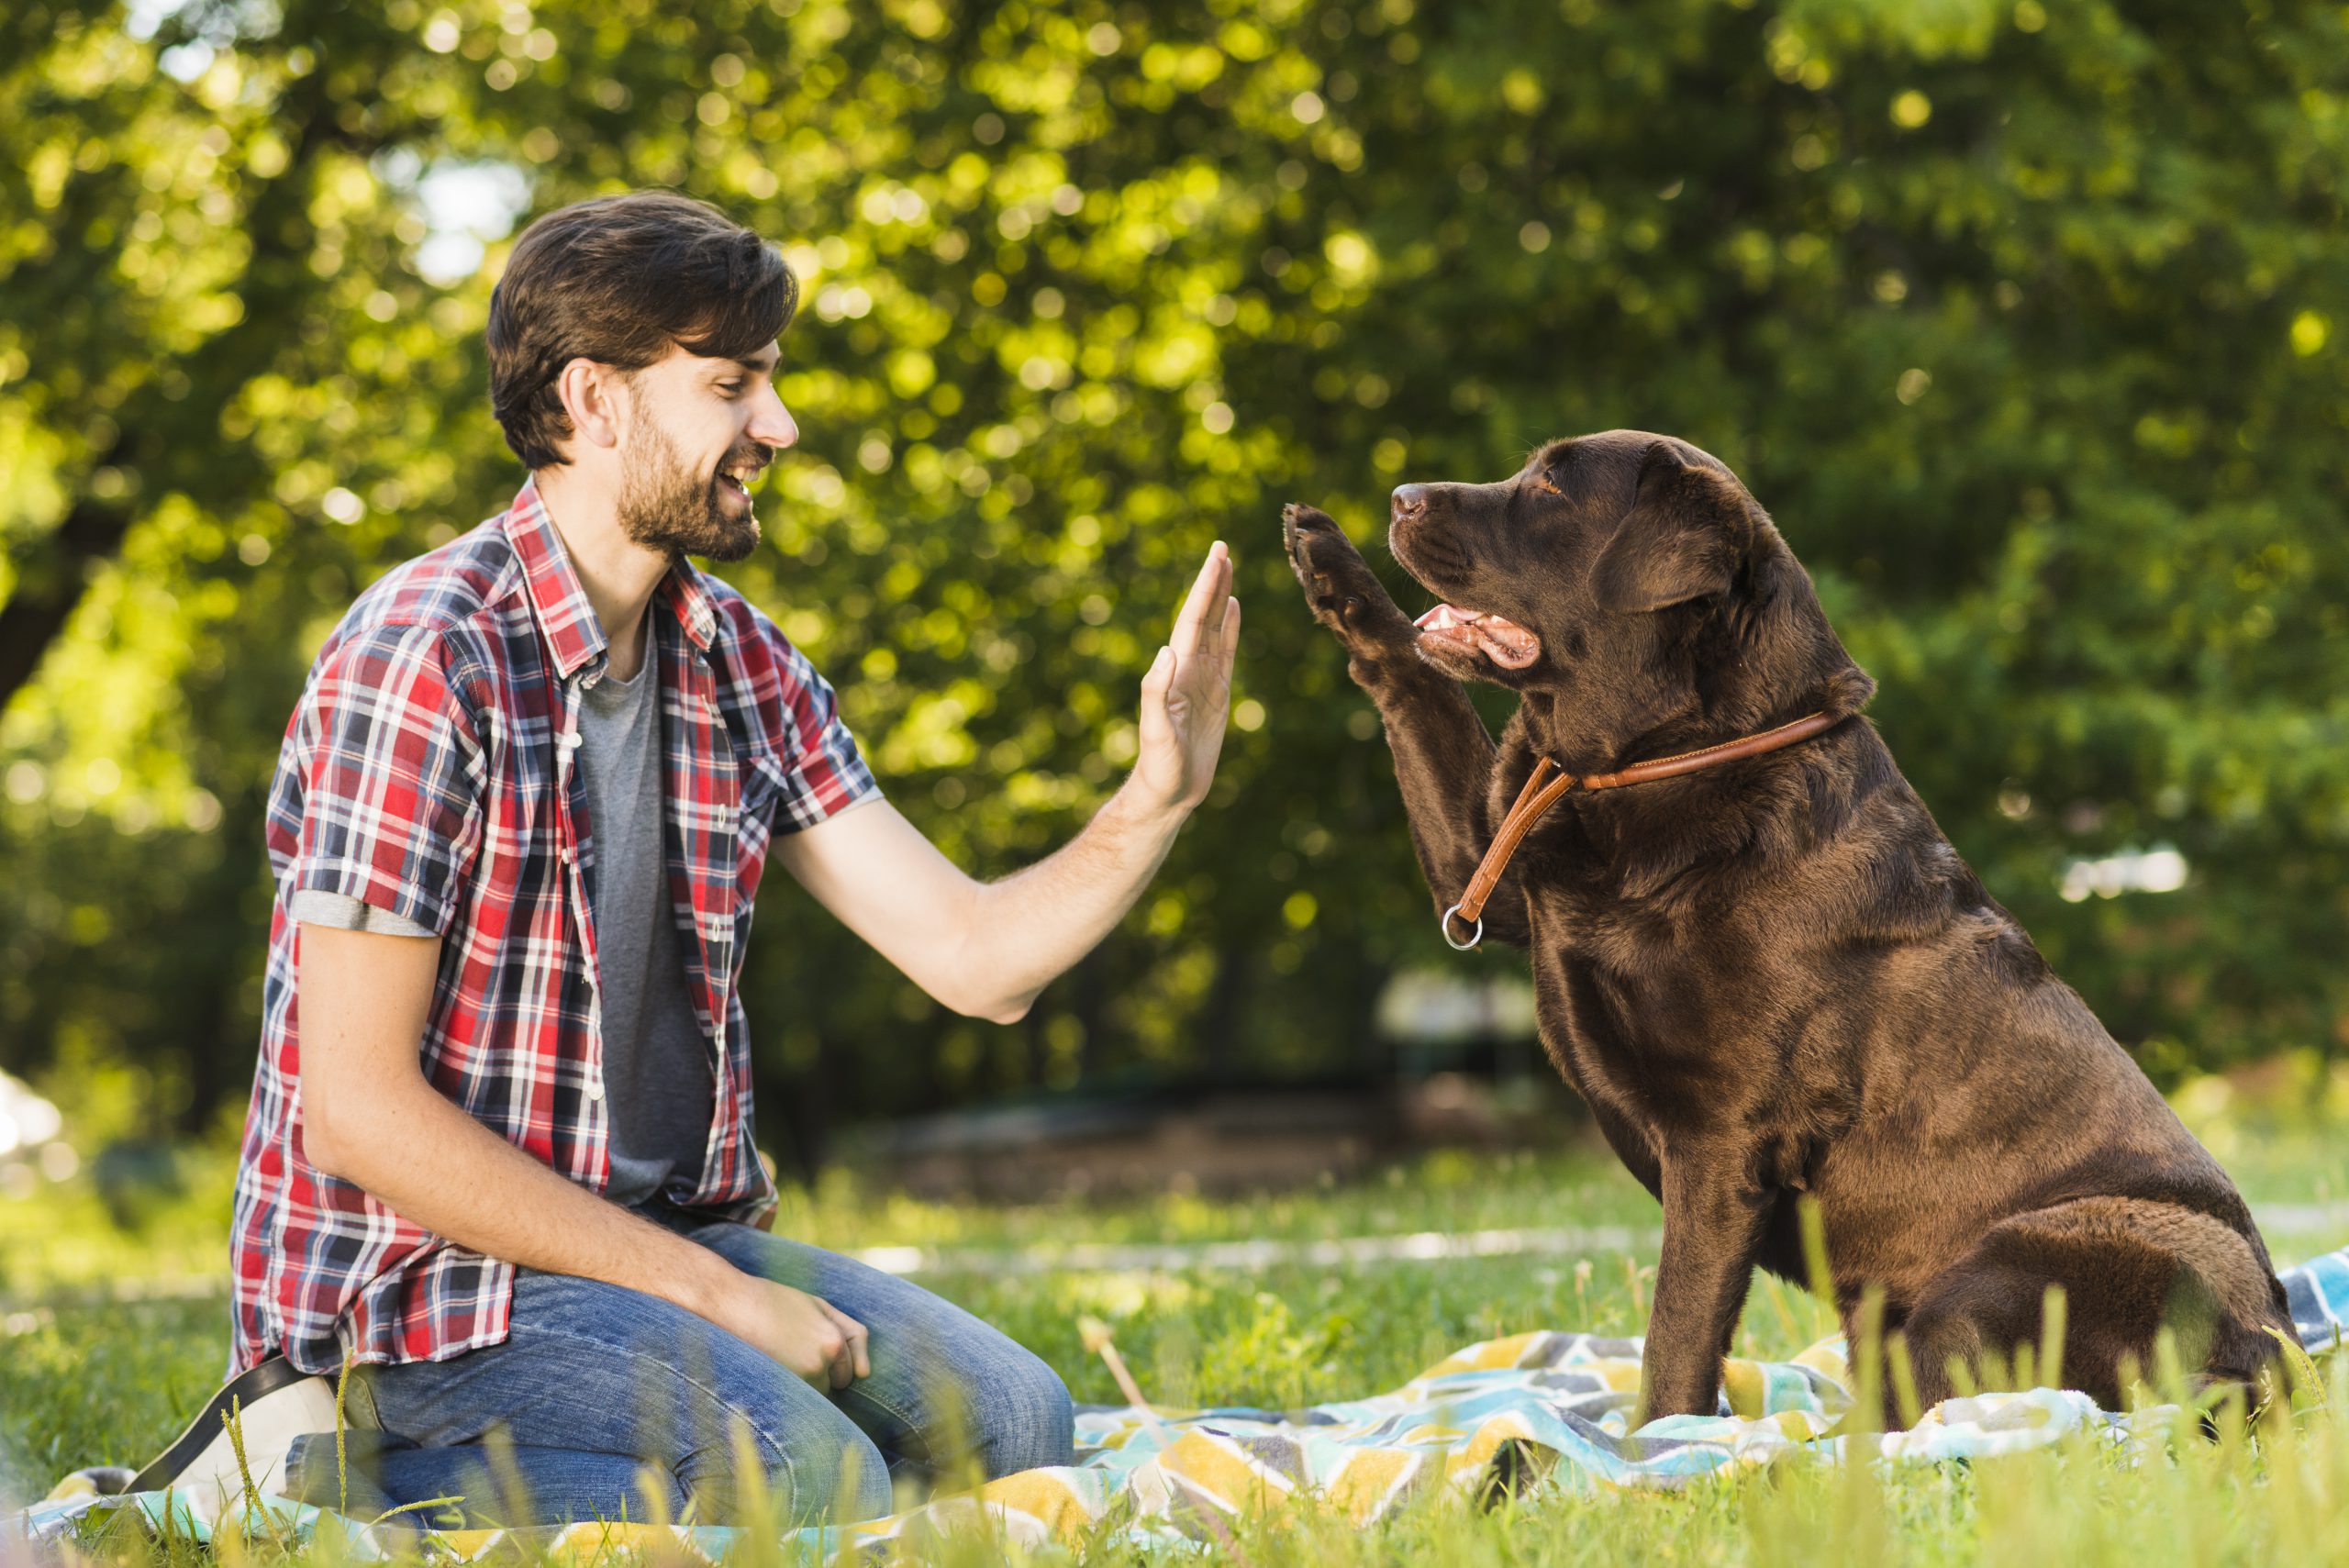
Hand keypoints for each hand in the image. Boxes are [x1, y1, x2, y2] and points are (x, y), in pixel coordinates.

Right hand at [709, 1273, 869, 1390]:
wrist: (730, 1303)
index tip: (808, 1342)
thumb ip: (852, 1335)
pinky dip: (785, 1388)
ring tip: (779, 1352)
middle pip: (833, 1386)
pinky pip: (792, 1400)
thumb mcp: (821, 1307)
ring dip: (802, 1382)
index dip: (831, 1359)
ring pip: (813, 1394)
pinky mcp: (772, 1388)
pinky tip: (770, 1363)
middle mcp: (818, 1364)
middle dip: (821, 1373)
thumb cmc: (777, 1301)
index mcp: (833, 1342)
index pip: (849, 1371)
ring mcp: (794, 1378)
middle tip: (791, 1346)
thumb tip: (865, 1374)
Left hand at [1134, 541, 1239, 813]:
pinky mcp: (1215, 694)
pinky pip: (1224, 653)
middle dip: (1212, 581)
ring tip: (1227, 567)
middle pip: (1203, 615)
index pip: (1192, 619)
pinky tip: (1232, 610)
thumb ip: (1156, 692)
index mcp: (1176, 672)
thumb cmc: (1159, 767)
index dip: (1205, 587)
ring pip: (1214, 628)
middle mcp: (1188, 668)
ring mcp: (1202, 679)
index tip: (1217, 556)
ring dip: (1220, 597)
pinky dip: (1228, 628)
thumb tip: (1166, 650)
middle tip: (1221, 546)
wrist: (1167, 792)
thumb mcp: (1157, 732)